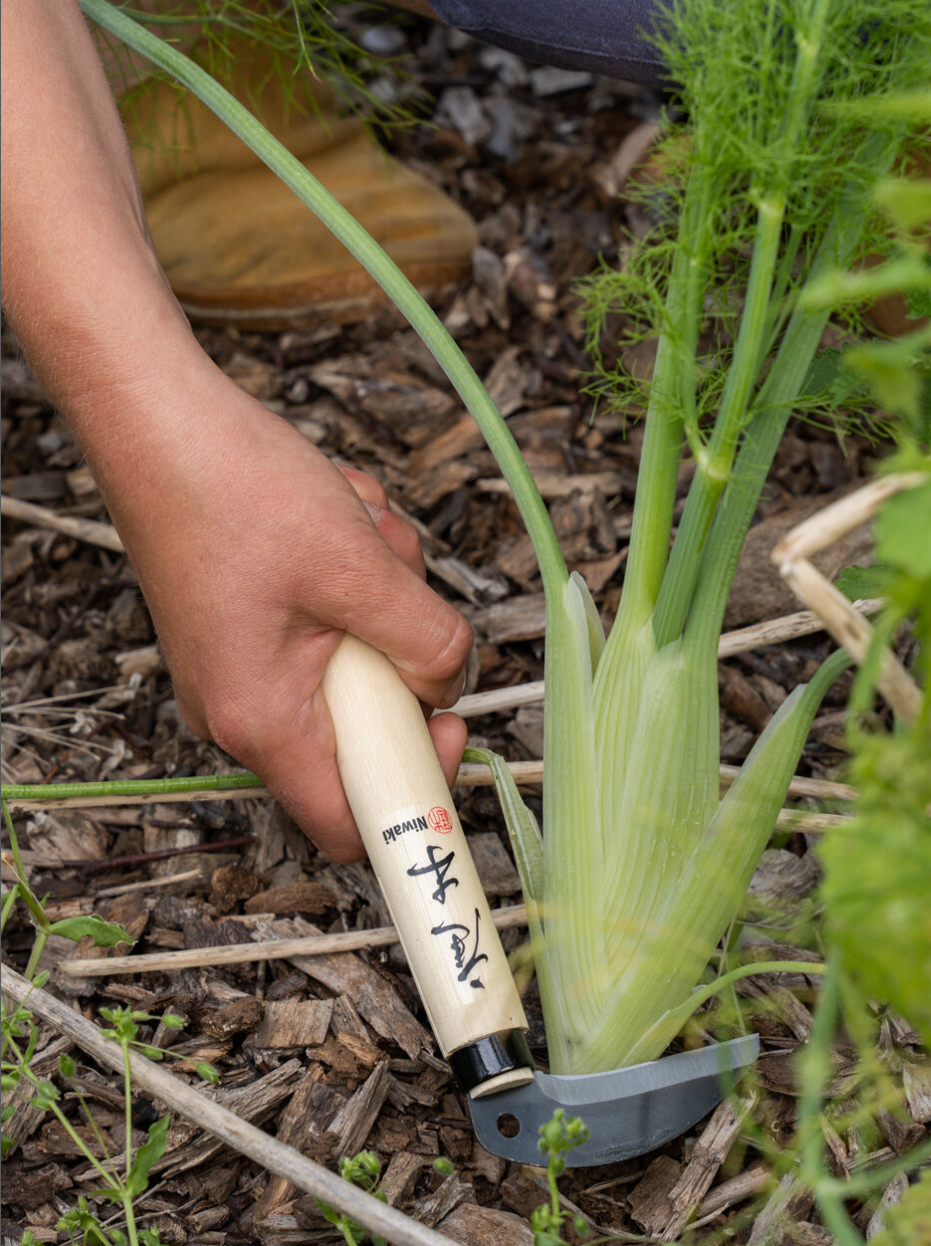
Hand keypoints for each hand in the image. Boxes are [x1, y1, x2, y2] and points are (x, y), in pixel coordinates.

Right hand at [99, 363, 471, 862]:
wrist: (160, 423)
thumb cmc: (233, 490)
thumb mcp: (359, 567)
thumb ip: (426, 640)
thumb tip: (455, 679)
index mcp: (260, 719)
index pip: (347, 822)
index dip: (413, 790)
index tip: (449, 730)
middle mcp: (244, 708)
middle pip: (364, 725)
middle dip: (401, 650)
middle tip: (397, 585)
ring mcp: (248, 664)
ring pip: (356, 660)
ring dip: (381, 596)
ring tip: (357, 529)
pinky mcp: (254, 626)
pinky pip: (332, 622)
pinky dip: (353, 575)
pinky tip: (338, 519)